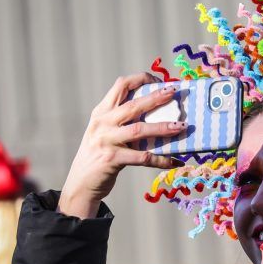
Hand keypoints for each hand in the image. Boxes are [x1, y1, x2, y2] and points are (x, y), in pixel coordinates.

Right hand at [58, 73, 185, 217]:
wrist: (81, 183)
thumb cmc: (99, 156)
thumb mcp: (105, 132)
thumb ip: (122, 121)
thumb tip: (157, 114)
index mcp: (101, 112)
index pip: (121, 86)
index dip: (141, 79)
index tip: (159, 82)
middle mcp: (102, 123)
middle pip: (133, 105)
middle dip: (156, 98)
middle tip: (174, 93)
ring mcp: (106, 141)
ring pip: (139, 130)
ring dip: (162, 128)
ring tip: (181, 127)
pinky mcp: (111, 159)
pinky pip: (142, 157)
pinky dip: (160, 160)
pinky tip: (174, 161)